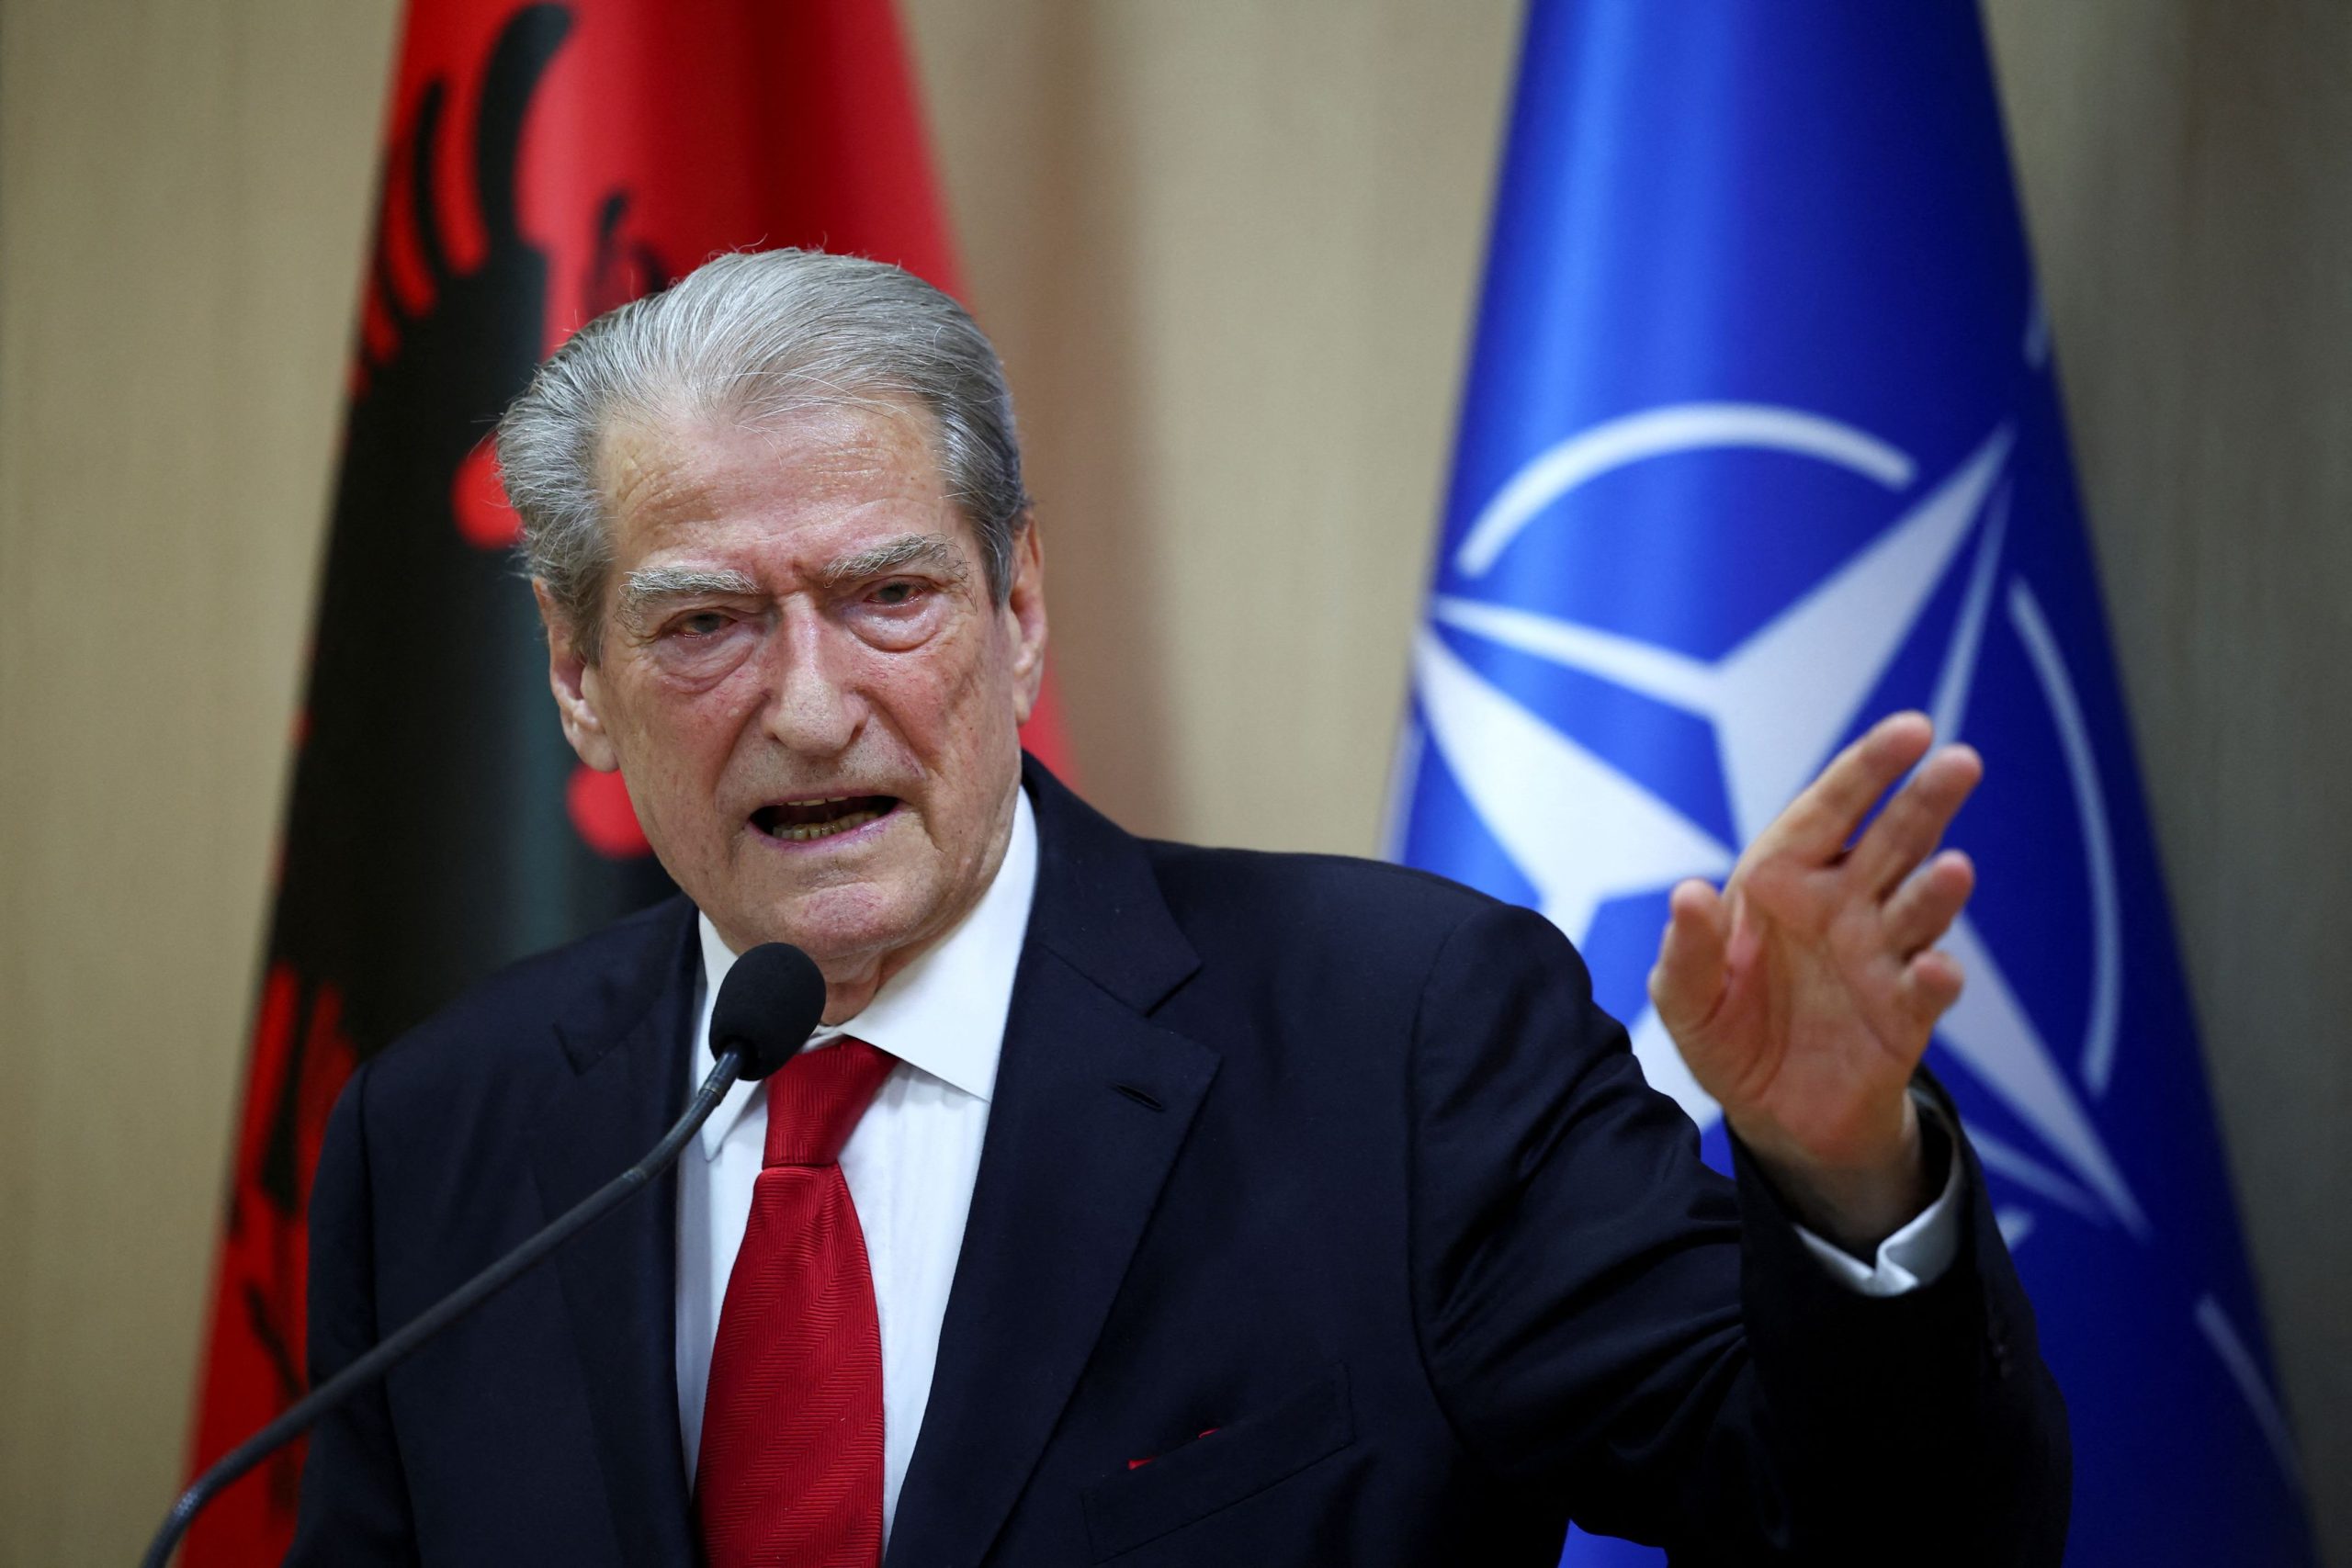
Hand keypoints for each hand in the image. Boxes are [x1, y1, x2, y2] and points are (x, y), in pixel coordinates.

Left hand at [1647, 712, 1979, 1250]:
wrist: (1772, 1114)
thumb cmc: (1727, 1031)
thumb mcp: (1684, 996)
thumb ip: (1685, 948)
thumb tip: (1687, 892)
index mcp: (1785, 880)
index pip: (1829, 810)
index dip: (1868, 768)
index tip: (1913, 729)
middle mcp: (1843, 906)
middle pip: (1893, 841)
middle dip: (1926, 802)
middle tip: (1962, 763)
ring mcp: (1880, 957)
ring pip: (1918, 908)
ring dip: (1937, 890)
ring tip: (1953, 871)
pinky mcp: (1904, 1016)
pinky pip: (1926, 990)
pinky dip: (1936, 979)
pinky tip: (1937, 970)